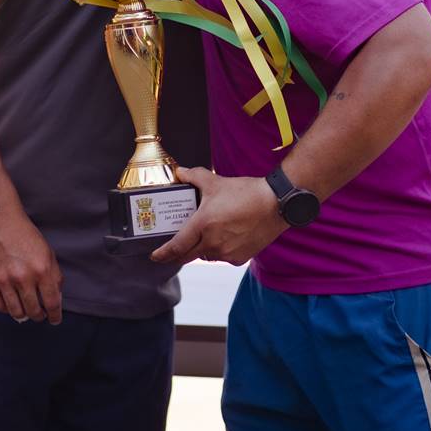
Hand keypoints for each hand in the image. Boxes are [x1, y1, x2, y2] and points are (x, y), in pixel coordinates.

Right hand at [0, 204, 62, 323]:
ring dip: (24, 315)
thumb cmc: (27, 236)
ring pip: (16, 313)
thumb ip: (54, 276)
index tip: (55, 320)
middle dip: (39, 316)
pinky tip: (11, 303)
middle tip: (40, 314)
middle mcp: (24, 277)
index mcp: (42, 269)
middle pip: (34, 311)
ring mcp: (5, 280)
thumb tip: (56, 300)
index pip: (52, 303)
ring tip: (26, 311)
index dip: (55, 315)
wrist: (0, 223)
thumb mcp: (48, 253)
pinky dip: (7, 309)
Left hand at [150, 167, 286, 265]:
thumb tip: (181, 173)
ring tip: (203, 236)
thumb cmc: (246, 193)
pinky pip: (222, 257)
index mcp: (203, 225)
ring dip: (200, 249)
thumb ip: (194, 176)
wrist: (275, 204)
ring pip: (206, 255)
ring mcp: (226, 252)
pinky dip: (218, 250)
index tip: (155, 256)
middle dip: (178, 254)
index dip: (163, 253)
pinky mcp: (239, 258)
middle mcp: (212, 243)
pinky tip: (223, 237)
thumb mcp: (216, 181)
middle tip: (172, 251)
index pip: (177, 245)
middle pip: (188, 256)